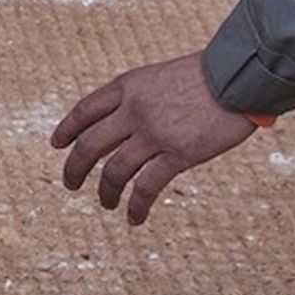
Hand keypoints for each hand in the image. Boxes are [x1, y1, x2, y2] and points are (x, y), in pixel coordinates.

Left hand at [50, 52, 258, 224]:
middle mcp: (134, 110)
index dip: (67, 129)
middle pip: (90, 144)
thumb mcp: (159, 76)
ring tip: (105, 203)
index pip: (84, 110)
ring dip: (105, 192)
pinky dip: (136, 206)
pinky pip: (146, 187)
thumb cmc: (205, 76)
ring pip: (114, 170)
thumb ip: (138, 96)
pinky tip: (134, 218)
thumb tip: (123, 122)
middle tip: (70, 183)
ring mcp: (154, 133)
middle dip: (75, 167)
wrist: (237, 77)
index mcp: (128, 86)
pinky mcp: (178, 154)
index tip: (57, 144)